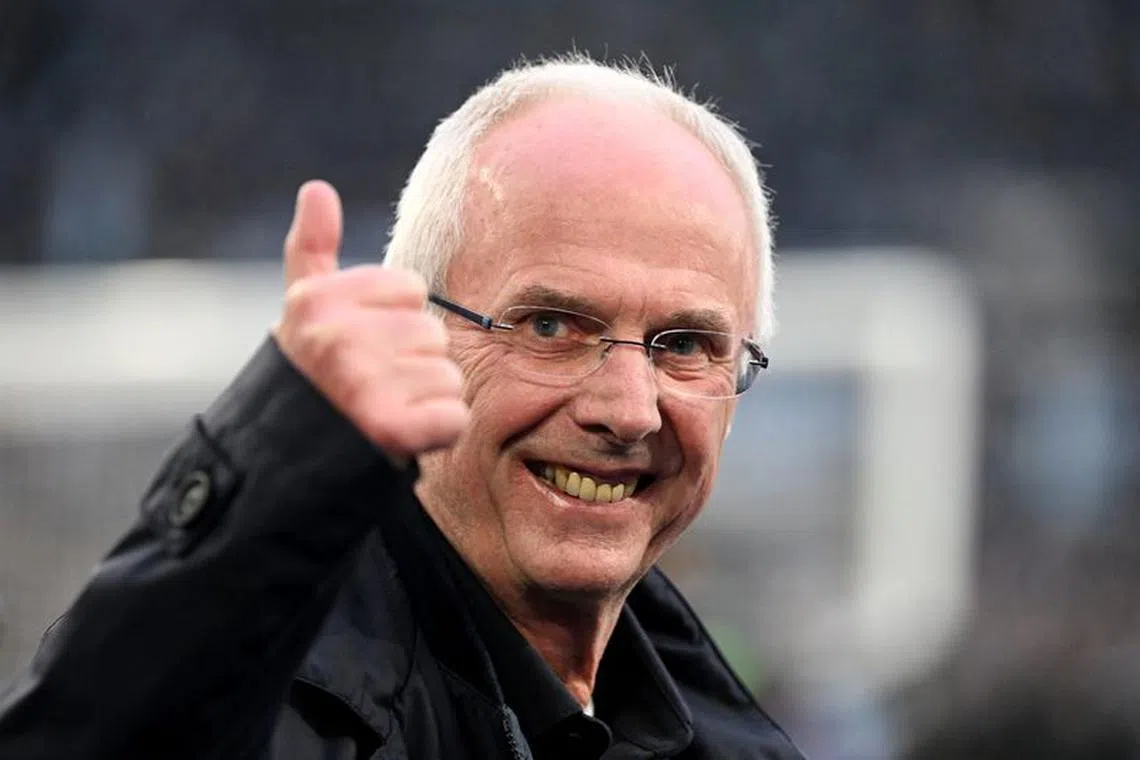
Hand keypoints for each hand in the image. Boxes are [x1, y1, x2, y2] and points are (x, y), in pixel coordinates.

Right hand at [273, 180, 469, 456]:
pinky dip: (437, 433)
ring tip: (382, 413)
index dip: (393, 321)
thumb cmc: (306, 380)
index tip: (359, 349)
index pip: (410, 288)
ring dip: (425, 399)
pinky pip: (454, 417)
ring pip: (448, 376)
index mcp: (319, 302)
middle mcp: (337, 339)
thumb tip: (317, 189)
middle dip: (412, 362)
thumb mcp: (301, 312)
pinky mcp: (392, 431)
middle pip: (433, 332)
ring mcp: (364, 386)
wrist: (284, 462)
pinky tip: (401, 437)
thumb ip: (312, 249)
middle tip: (370, 388)